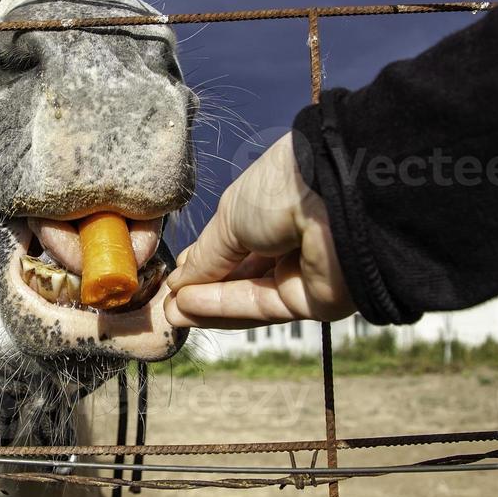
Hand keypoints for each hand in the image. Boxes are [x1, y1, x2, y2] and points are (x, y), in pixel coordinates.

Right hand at [164, 133, 355, 327]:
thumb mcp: (230, 216)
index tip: (175, 273)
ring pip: (249, 295)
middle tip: (167, 300)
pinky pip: (262, 306)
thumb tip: (180, 282)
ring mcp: (305, 272)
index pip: (237, 241)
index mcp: (278, 206)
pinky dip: (224, 307)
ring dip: (207, 302)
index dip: (205, 259)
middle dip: (203, 286)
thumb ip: (206, 255)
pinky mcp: (315, 302)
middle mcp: (294, 239)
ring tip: (170, 309)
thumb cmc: (280, 187)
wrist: (330, 196)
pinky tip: (189, 307)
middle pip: (243, 273)